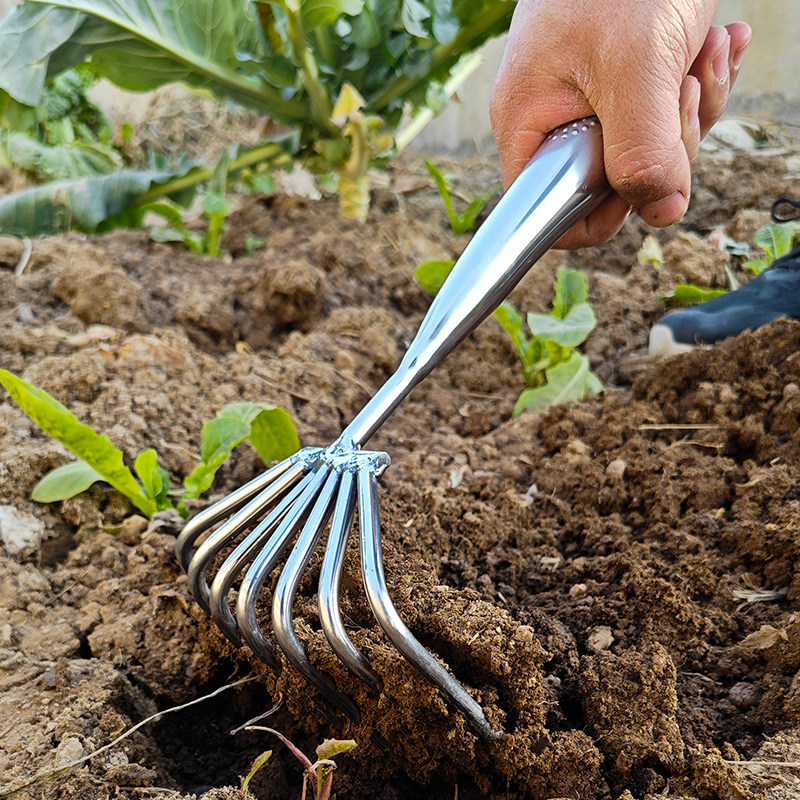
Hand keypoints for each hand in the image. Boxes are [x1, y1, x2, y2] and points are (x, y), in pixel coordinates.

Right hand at [490, 0, 751, 247]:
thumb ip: (644, 150)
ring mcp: (590, 99)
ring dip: (691, 108)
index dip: (601, 213)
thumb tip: (662, 211)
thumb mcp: (636, 67)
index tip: (643, 179)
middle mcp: (554, 118)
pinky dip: (698, 83)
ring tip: (704, 51)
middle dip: (666, 147)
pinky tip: (715, 44)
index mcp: (530, 123)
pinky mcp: (624, 80)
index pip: (549, 211)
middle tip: (682, 92)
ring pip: (646, 148)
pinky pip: (663, 111)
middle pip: (611, 183)